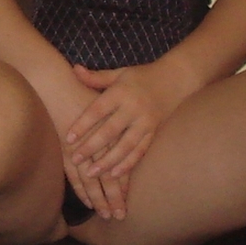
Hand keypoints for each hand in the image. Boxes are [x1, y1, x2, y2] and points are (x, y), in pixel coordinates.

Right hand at [34, 77, 125, 217]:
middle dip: (115, 196)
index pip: (122, 161)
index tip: (128, 198)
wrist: (54, 83)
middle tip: (120, 216)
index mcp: (112, 129)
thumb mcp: (102, 100)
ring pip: (93, 179)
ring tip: (107, 215)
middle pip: (110, 175)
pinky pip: (75, 175)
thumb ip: (113, 121)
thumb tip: (122, 129)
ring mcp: (81, 147)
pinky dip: (82, 189)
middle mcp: (100, 141)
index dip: (124, 182)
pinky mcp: (65, 149)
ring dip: (100, 198)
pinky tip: (88, 203)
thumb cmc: (78, 89)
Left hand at [64, 61, 186, 184]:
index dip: (83, 125)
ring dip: (108, 161)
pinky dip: (127, 163)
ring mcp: (145, 122)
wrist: (176, 79)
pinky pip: (140, 151)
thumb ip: (96, 77)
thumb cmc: (142, 76)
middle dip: (91, 147)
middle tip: (75, 160)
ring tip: (91, 173)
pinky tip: (114, 174)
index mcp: (121, 93)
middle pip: (110, 131)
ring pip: (125, 146)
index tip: (68, 138)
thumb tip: (74, 69)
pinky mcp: (154, 132)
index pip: (98, 110)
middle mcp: (133, 108)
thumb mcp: (119, 73)